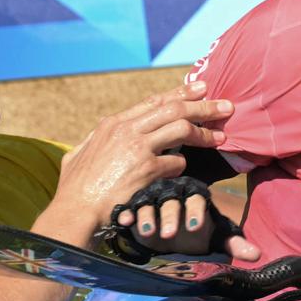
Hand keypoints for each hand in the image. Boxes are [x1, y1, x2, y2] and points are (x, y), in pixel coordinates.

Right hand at [48, 82, 232, 239]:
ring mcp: (137, 148)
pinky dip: (182, 165)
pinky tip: (184, 171)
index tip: (201, 89)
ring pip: (182, 129)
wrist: (75, 211)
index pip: (154, 101)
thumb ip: (95, 140)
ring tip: (222, 137)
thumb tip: (102, 130)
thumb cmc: (74, 188)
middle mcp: (126, 130)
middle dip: (204, 106)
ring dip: (205, 133)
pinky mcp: (147, 169)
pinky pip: (177, 162)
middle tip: (226, 106)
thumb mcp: (78, 154)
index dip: (181, 93)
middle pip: (174, 109)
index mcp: (112, 124)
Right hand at [111, 177, 260, 260]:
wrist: (173, 231)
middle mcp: (174, 194)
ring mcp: (153, 199)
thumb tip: (257, 254)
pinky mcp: (135, 206)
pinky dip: (126, 214)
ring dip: (147, 216)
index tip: (195, 227)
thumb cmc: (197, 232)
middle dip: (170, 217)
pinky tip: (124, 222)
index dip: (196, 211)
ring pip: (150, 204)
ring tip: (148, 232)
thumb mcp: (215, 236)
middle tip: (169, 235)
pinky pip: (130, 208)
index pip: (198, 200)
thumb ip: (234, 243)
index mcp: (196, 196)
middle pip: (172, 202)